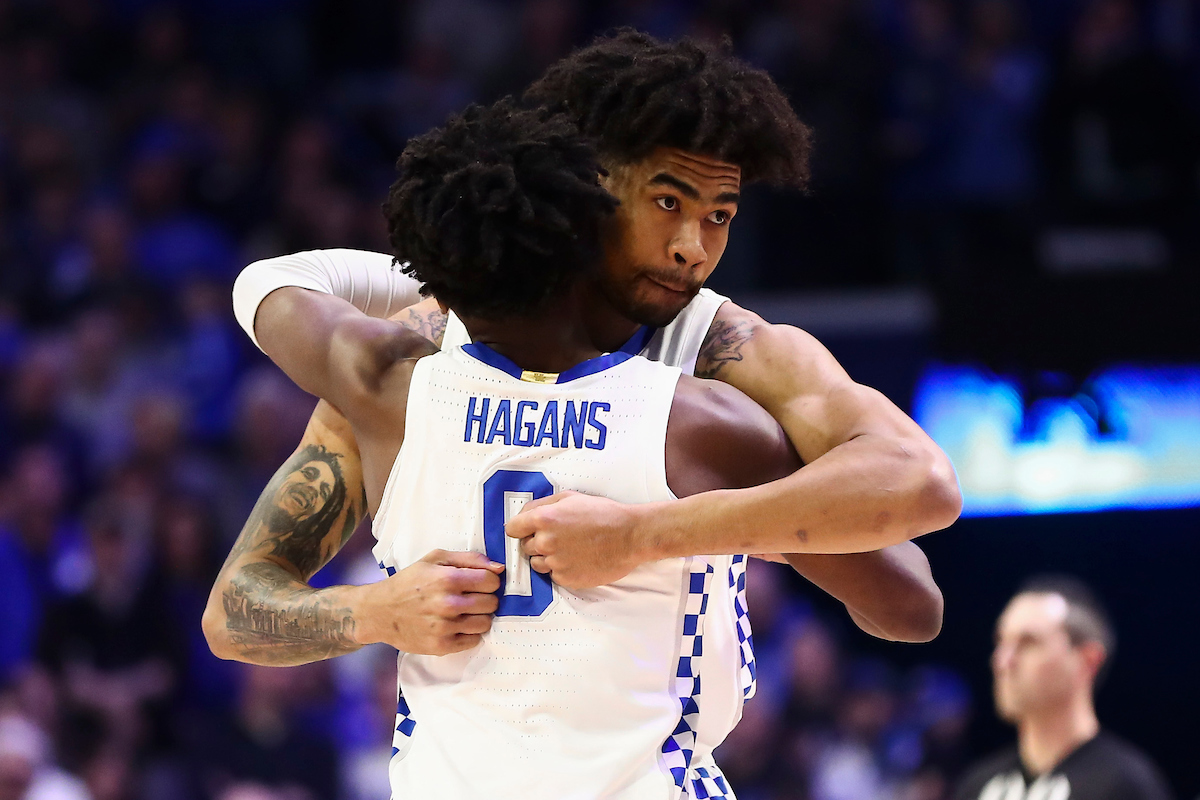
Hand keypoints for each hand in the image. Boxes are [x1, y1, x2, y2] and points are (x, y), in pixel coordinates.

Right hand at [353, 549, 503, 655]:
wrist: (380, 611)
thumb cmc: (409, 582)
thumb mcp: (435, 559)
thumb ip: (469, 559)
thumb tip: (499, 567)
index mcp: (447, 579)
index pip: (491, 581)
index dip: (488, 580)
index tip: (479, 582)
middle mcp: (447, 604)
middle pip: (491, 603)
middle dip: (485, 598)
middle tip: (471, 598)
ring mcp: (445, 627)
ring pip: (485, 623)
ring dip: (479, 617)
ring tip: (465, 612)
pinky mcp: (441, 646)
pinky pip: (474, 640)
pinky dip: (469, 633)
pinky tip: (457, 625)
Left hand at [505, 491, 646, 588]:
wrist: (630, 536)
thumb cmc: (602, 514)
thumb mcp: (570, 497)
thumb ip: (541, 505)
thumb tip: (522, 515)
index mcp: (544, 519)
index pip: (511, 529)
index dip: (520, 529)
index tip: (527, 530)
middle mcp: (545, 542)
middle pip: (524, 547)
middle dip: (536, 542)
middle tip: (558, 537)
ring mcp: (555, 563)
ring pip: (537, 563)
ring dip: (547, 557)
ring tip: (570, 549)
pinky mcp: (566, 579)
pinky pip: (553, 576)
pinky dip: (562, 569)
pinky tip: (578, 559)